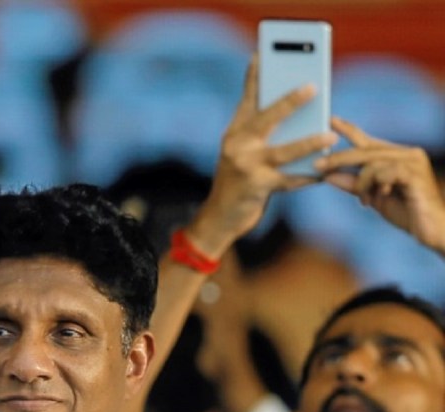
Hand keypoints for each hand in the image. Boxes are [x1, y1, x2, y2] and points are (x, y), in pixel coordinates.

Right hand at [193, 57, 337, 253]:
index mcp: (234, 133)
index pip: (246, 100)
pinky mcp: (256, 187)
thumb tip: (303, 125)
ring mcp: (245, 166)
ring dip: (309, 143)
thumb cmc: (238, 184)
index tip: (261, 55)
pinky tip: (323, 173)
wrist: (219, 218)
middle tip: (313, 87)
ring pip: (283, 151)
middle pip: (266, 118)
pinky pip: (289, 180)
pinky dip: (308, 177)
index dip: (254, 78)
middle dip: (290, 102)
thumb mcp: (244, 156)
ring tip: (331, 137)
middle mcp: (237, 145)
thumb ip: (264, 140)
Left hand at [317, 117, 444, 252]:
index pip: (368, 140)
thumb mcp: (372, 197)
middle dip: (339, 158)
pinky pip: (384, 172)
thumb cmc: (405, 213)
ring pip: (372, 162)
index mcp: (397, 156)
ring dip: (362, 183)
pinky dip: (375, 185)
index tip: (329, 120)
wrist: (432, 231)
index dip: (349, 129)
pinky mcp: (415, 174)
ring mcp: (413, 162)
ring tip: (365, 200)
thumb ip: (353, 184)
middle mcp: (408, 154)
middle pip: (365, 150)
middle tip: (318, 165)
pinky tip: (378, 197)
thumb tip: (327, 175)